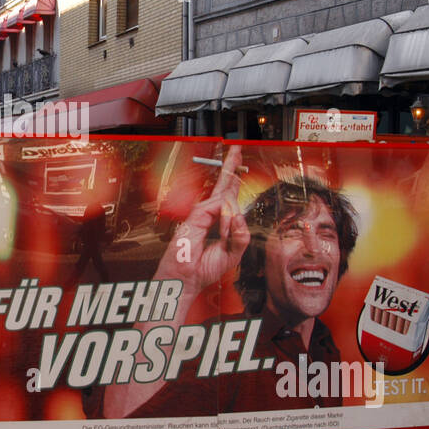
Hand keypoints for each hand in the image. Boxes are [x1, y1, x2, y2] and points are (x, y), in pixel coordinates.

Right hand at [156, 146, 248, 292]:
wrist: (187, 279)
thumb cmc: (204, 269)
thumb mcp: (233, 253)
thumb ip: (241, 235)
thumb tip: (239, 214)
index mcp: (217, 221)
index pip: (228, 195)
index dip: (234, 179)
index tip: (238, 163)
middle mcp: (209, 213)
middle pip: (223, 184)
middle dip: (232, 166)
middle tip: (237, 149)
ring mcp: (201, 213)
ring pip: (226, 199)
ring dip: (231, 217)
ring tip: (223, 236)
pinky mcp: (195, 216)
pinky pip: (219, 207)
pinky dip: (225, 219)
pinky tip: (221, 230)